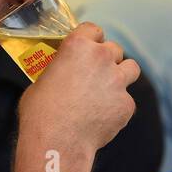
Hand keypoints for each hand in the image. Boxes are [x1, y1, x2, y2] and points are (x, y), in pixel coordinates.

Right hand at [19, 22, 140, 152]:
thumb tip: (62, 77)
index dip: (91, 38)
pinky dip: (117, 107)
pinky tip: (102, 118)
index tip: (88, 47)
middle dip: (107, 59)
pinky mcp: (126, 104)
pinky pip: (126, 100)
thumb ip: (59, 70)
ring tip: (109, 89)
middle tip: (95, 73)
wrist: (57, 142)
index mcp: (77, 46)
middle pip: (114, 49)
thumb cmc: (40, 112)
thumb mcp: (41, 80)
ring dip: (122, 75)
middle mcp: (101, 57)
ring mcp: (117, 81)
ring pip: (131, 68)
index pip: (93, 29)